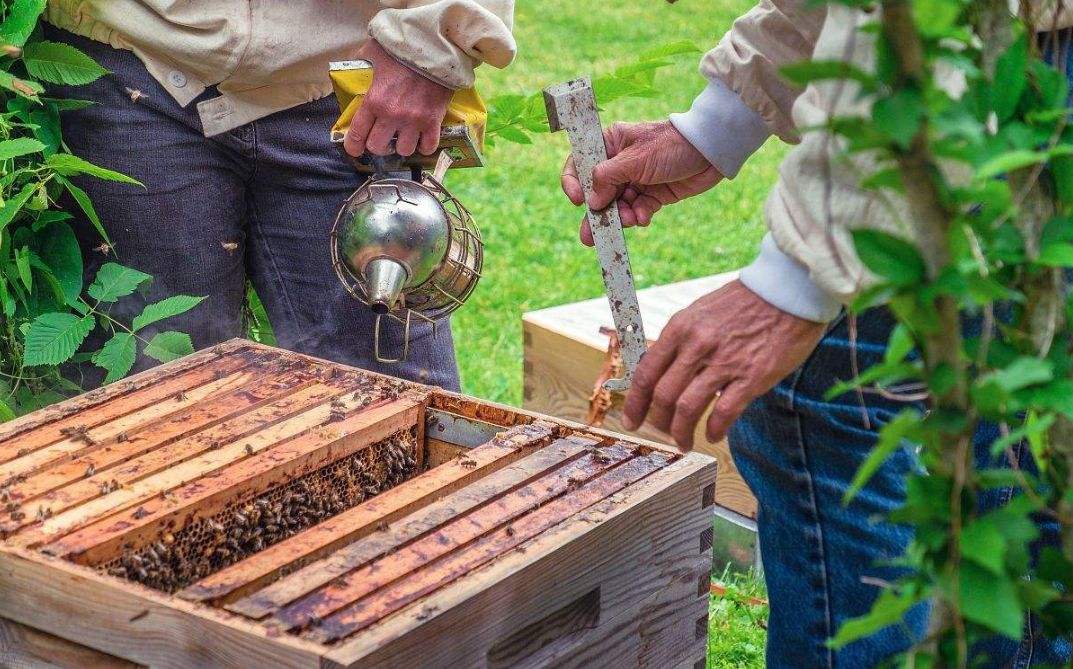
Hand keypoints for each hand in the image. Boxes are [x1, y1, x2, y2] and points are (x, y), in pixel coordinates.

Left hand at [344, 40, 452, 157]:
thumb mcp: (371, 53)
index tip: (356, 149)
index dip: (354, 146)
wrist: (433, 49)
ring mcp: (414, 120)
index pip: (357, 134)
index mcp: (374, 100)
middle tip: (383, 138)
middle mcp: (392, 115)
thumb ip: (360, 64)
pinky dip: (424, 146)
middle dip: (378, 145)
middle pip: (378, 147)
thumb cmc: (401, 50)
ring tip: (404, 137)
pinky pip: (428, 147)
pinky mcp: (433, 121)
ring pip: (404, 150)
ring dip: (402, 145)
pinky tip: (422, 138)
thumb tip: (352, 70)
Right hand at [560, 120, 722, 245]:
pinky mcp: (653, 195)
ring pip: (617, 206)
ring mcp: (636, 180)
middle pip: (597, 192)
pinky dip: (639, 217)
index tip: (578, 201)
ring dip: (621, 217)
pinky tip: (643, 217)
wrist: (711, 152)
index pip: (580, 164)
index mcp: (610, 143)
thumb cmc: (672, 145)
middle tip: (590, 237)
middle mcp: (619, 162)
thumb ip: (608, 179)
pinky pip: (637, 211)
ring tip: (630, 220)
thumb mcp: (635, 159)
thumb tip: (591, 201)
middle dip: (596, 214)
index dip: (574, 184)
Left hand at [623, 280, 826, 448]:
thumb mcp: (700, 312)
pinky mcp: (752, 377)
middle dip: (657, 422)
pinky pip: (724, 413)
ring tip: (683, 443)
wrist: (786, 292)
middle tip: (660, 433)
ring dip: (681, 433)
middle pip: (663, 396)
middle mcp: (696, 345)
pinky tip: (714, 435)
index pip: (646, 373)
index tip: (630, 420)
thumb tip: (661, 373)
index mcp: (680, 328)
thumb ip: (680, 341)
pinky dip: (714, 430)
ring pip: (687, 409)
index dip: (634, 402)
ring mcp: (724, 362)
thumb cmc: (744, 302)